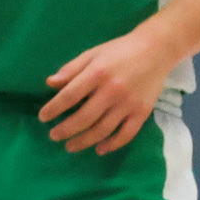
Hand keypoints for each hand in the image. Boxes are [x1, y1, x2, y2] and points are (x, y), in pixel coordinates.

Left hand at [37, 24, 177, 154]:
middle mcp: (113, 90)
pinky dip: (112, 144)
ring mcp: (129, 103)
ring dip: (84, 141)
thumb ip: (71, 69)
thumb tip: (50, 84)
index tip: (43, 118)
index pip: (70, 96)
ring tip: (69, 146)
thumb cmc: (119, 51)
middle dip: (65, 130)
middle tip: (53, 136)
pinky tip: (99, 149)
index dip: (54, 109)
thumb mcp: (92, 53)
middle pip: (84, 117)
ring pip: (103, 130)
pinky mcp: (142, 112)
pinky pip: (126, 134)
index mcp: (98, 73)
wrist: (156, 50)